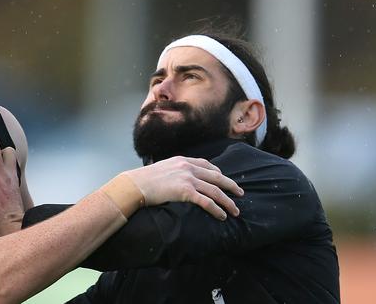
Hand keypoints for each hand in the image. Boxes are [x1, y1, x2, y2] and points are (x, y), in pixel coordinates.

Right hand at [123, 156, 243, 220]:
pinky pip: (207, 202)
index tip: (224, 179)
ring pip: (215, 191)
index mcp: (183, 160)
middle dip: (230, 186)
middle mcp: (188, 167)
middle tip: (240, 193)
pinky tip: (222, 216)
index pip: (206, 164)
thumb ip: (173, 170)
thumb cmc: (144, 179)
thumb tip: (175, 178)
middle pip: (216, 177)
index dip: (218, 172)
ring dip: (228, 202)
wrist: (135, 184)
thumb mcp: (161, 168)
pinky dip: (217, 209)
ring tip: (235, 211)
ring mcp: (188, 179)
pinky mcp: (186, 191)